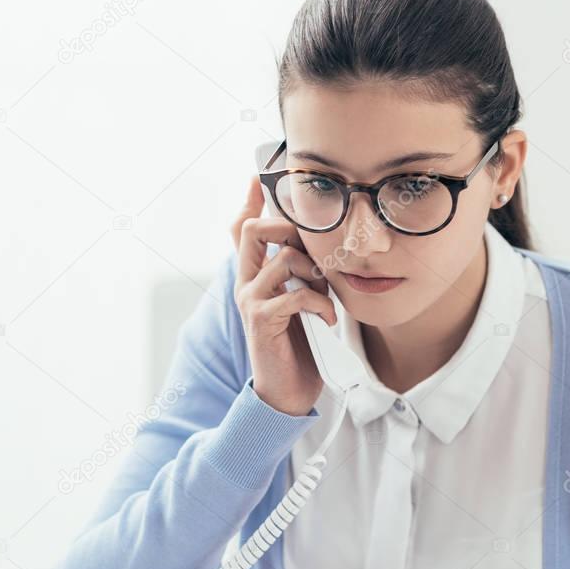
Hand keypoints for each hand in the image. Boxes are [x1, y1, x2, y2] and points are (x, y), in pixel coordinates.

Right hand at [230, 175, 334, 415]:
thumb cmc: (297, 344)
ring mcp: (250, 301)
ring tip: (326, 296)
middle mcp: (245, 283)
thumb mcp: (297, 300)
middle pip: (254, 230)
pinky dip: (319, 303)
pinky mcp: (262, 322)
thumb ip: (297, 273)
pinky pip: (294, 294)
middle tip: (315, 252)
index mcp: (253, 275)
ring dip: (316, 275)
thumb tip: (313, 244)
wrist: (287, 391)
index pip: (242, 228)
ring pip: (284, 260)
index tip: (257, 177)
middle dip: (290, 230)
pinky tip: (328, 318)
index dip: (250, 201)